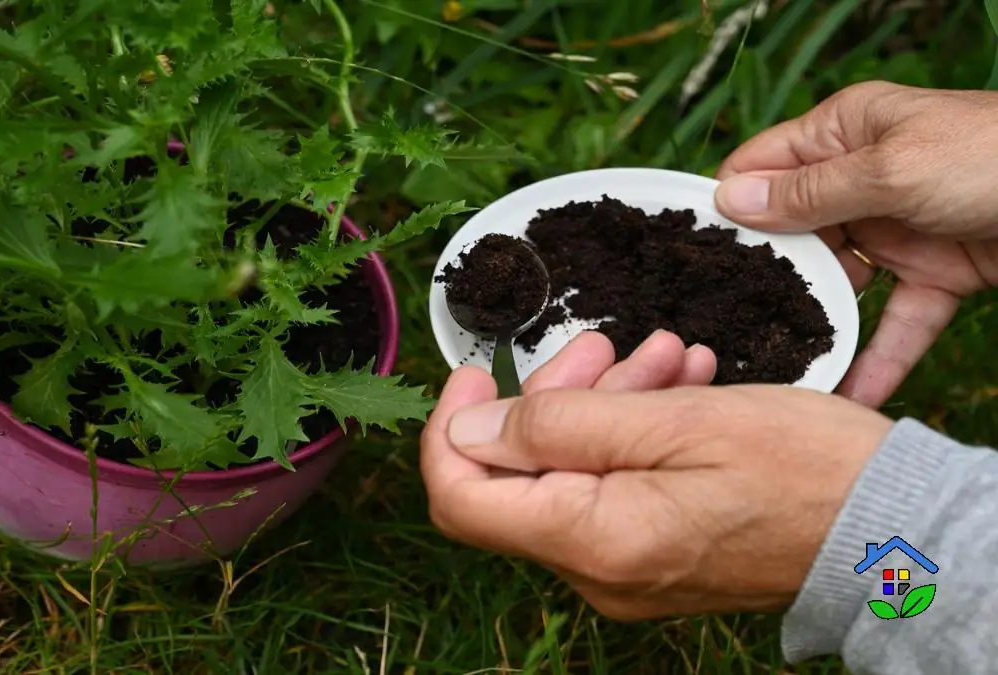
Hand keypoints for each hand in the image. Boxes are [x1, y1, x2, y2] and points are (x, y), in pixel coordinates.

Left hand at [421, 335, 893, 618]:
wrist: (893, 530)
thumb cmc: (801, 468)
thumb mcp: (674, 420)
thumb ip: (557, 426)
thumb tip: (467, 430)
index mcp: (590, 539)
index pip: (461, 496)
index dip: (451, 428)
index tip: (476, 370)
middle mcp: (596, 570)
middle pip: (518, 477)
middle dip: (550, 397)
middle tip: (604, 345)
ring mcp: (626, 570)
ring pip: (571, 474)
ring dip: (603, 405)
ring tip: (663, 354)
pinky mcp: (655, 557)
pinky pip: (613, 489)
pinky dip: (632, 433)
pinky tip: (677, 385)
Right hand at [714, 80, 997, 407]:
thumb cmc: (993, 155)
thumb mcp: (890, 168)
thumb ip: (809, 193)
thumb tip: (729, 202)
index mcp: (843, 133)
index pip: (761, 167)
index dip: (727, 207)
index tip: (689, 257)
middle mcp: (861, 179)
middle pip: (792, 233)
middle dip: (764, 277)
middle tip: (721, 325)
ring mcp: (897, 229)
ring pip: (839, 284)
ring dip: (815, 323)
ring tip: (775, 367)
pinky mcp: (935, 275)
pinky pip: (896, 321)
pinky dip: (879, 357)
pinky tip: (853, 397)